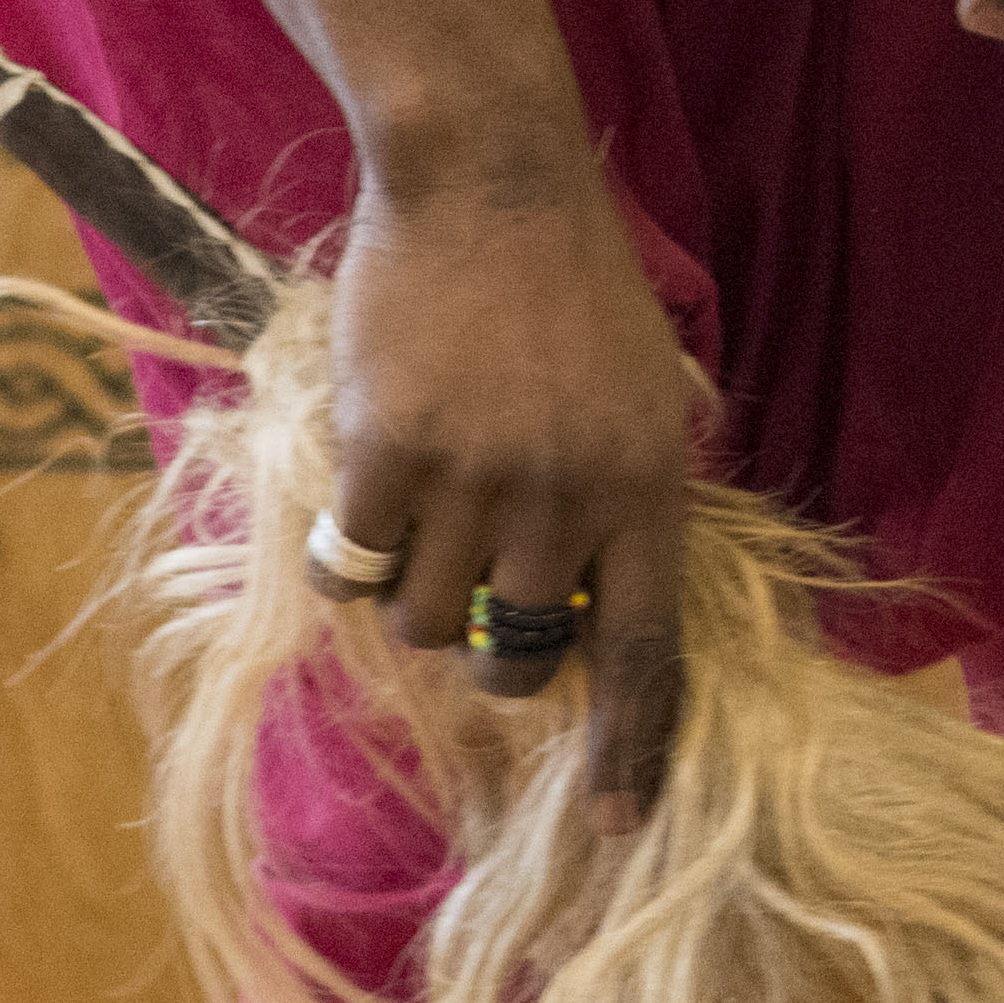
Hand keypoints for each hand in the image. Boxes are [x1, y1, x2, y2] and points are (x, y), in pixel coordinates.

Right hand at [317, 148, 705, 810]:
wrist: (487, 179)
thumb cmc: (573, 284)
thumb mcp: (648, 389)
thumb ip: (634, 493)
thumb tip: (602, 604)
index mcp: (649, 486)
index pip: (645, 651)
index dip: (629, 748)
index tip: (612, 823)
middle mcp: (567, 496)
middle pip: (515, 654)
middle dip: (494, 652)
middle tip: (479, 594)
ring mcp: (474, 477)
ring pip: (422, 621)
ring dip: (415, 593)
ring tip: (424, 508)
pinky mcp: (385, 452)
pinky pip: (354, 566)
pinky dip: (353, 552)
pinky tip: (367, 490)